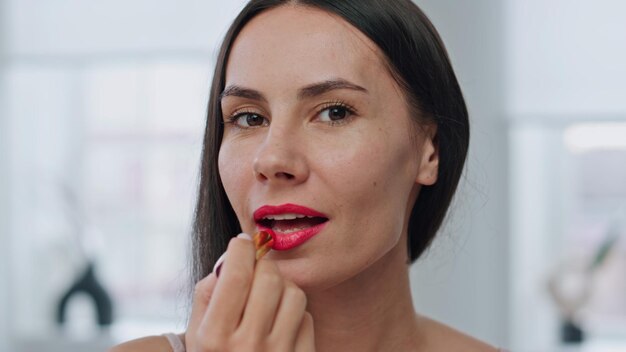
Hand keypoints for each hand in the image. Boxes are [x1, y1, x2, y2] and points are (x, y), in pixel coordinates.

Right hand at [186, 234, 315, 351]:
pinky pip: (308, 318)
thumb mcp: (197, 329)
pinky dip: (295, 313)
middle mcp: (247, 349)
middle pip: (269, 279)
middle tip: (255, 268)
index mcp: (215, 339)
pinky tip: (280, 322)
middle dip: (262, 265)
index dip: (240, 249)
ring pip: (295, 294)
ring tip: (268, 297)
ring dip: (282, 287)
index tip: (241, 242)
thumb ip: (210, 290)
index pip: (234, 276)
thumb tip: (235, 255)